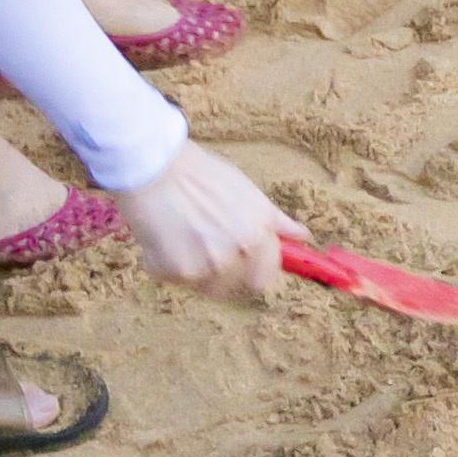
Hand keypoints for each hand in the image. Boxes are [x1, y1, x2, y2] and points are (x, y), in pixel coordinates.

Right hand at [121, 144, 287, 294]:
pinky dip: (167, 265)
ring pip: (204, 287)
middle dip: (223, 275)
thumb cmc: (201, 175)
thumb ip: (275, 221)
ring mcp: (205, 268)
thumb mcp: (248, 193)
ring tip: (183, 237)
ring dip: (195, 270)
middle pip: (235, 288)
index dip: (252, 272)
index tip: (241, 265)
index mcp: (257, 238)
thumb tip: (303, 236)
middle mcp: (236, 257)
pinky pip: (174, 280)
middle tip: (205, 248)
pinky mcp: (174, 273)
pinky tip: (163, 236)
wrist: (154, 168)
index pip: (264, 279)